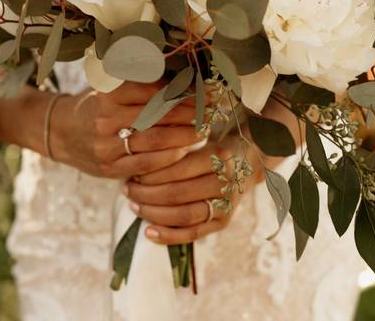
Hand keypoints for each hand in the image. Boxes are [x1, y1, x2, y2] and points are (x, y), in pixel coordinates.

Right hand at [49, 82, 204, 178]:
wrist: (62, 133)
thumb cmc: (98, 105)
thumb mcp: (111, 87)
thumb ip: (142, 81)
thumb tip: (185, 77)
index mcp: (108, 93)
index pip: (152, 89)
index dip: (181, 90)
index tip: (203, 91)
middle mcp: (105, 118)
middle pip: (158, 114)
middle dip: (189, 113)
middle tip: (210, 111)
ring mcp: (106, 145)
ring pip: (155, 140)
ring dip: (185, 136)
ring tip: (202, 131)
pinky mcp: (109, 168)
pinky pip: (146, 164)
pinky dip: (169, 157)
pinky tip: (184, 151)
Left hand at [124, 134, 260, 244]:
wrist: (246, 164)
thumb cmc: (211, 148)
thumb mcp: (199, 139)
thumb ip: (174, 146)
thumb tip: (137, 157)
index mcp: (218, 157)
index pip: (178, 169)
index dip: (152, 174)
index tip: (132, 172)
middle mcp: (225, 182)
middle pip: (179, 194)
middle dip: (147, 194)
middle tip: (128, 189)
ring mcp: (226, 205)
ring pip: (184, 215)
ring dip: (154, 214)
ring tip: (134, 206)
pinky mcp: (223, 222)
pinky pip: (193, 234)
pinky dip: (169, 236)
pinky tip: (148, 232)